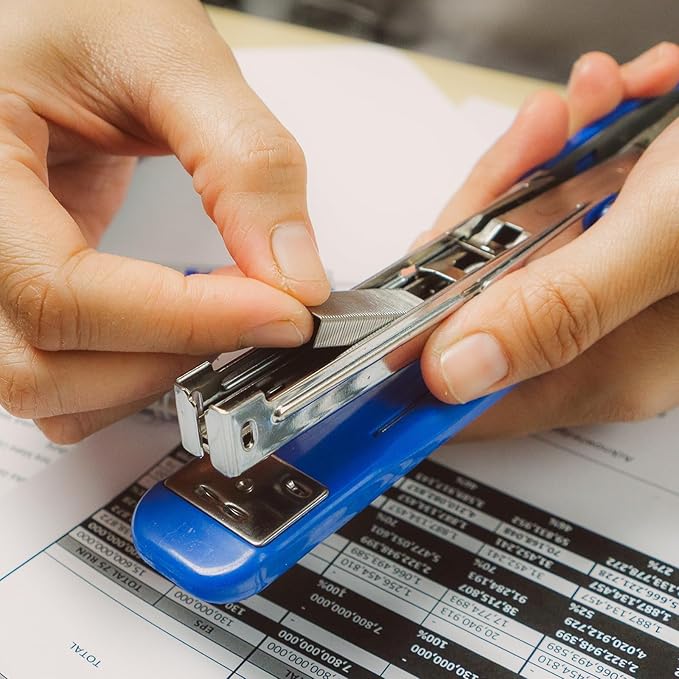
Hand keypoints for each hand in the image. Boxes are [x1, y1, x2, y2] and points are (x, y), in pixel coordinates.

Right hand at [0, 0, 329, 441]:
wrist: (47, 11)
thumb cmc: (75, 5)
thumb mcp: (165, 55)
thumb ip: (243, 163)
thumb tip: (295, 275)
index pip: (60, 290)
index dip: (182, 319)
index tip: (280, 313)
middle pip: (40, 363)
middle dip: (168, 358)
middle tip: (259, 318)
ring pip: (43, 389)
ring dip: (145, 378)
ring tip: (219, 324)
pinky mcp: (17, 288)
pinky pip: (56, 374)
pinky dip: (123, 376)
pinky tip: (175, 334)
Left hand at [419, 43, 678, 438]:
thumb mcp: (668, 236)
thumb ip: (563, 307)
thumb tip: (456, 371)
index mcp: (614, 367)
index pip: (474, 389)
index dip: (418, 346)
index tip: (388, 301)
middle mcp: (607, 341)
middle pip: (483, 299)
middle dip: (488, 216)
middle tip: (525, 151)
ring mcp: (611, 292)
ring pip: (515, 244)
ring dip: (536, 168)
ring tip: (579, 109)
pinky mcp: (617, 247)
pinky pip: (556, 211)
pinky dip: (570, 153)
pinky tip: (606, 108)